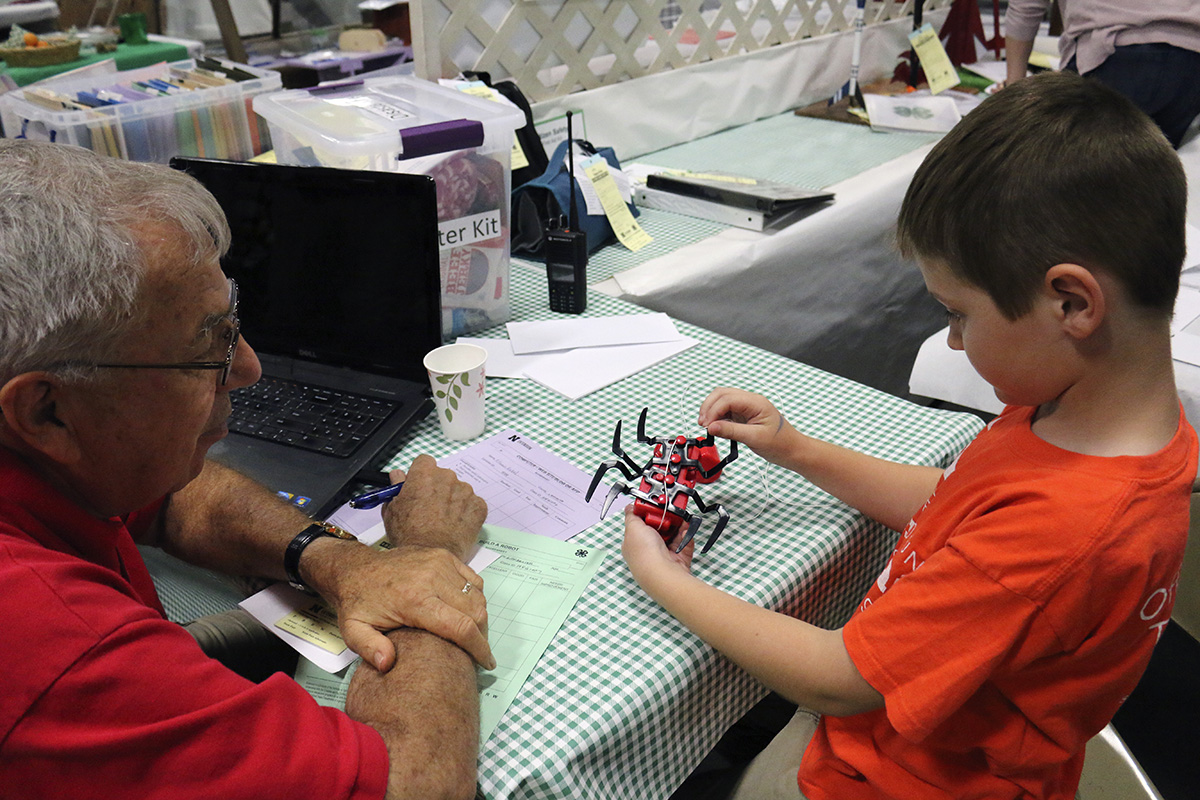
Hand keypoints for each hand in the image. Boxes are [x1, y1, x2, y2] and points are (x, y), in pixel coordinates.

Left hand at [326, 454, 492, 671]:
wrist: (355, 568)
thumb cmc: (358, 603)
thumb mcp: (353, 631)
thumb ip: (370, 648)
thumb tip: (387, 664)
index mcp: (415, 600)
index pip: (461, 627)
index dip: (479, 648)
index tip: (486, 663)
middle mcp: (432, 578)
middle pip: (476, 611)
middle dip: (482, 636)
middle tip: (475, 651)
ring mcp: (440, 563)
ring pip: (477, 596)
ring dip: (479, 617)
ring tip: (470, 634)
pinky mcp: (444, 555)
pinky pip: (473, 580)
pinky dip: (475, 597)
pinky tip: (465, 611)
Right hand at [381, 454, 486, 559]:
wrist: (430, 556)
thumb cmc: (409, 535)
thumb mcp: (392, 510)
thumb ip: (396, 487)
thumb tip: (398, 476)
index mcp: (425, 474)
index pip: (424, 462)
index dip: (420, 475)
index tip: (419, 486)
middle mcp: (447, 477)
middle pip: (443, 476)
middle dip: (437, 489)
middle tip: (430, 509)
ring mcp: (465, 491)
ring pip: (459, 490)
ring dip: (453, 501)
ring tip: (443, 521)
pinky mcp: (478, 506)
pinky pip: (472, 505)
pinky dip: (466, 513)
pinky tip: (455, 526)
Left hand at [622, 506, 693, 596]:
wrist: (663, 572)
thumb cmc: (644, 553)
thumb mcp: (632, 527)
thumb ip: (631, 516)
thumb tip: (629, 508)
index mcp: (634, 543)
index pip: (639, 525)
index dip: (647, 514)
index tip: (654, 505)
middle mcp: (648, 550)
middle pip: (658, 529)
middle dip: (665, 519)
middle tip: (669, 511)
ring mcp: (663, 556)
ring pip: (673, 535)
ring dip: (677, 526)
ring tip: (680, 518)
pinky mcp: (678, 559)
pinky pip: (684, 543)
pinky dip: (686, 536)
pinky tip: (685, 530)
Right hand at [697, 387, 798, 465]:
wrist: (792, 450)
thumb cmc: (781, 444)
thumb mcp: (755, 438)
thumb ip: (731, 431)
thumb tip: (712, 427)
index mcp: (756, 403)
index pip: (727, 399)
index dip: (713, 411)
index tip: (707, 426)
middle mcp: (751, 401)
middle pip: (722, 394)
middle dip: (709, 407)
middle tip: (703, 424)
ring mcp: (747, 407)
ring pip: (722, 401)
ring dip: (711, 411)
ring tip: (706, 426)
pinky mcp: (744, 416)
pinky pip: (726, 411)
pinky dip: (717, 417)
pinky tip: (715, 427)